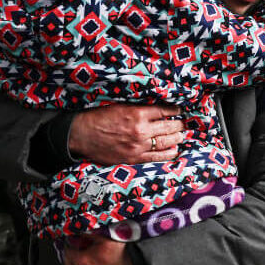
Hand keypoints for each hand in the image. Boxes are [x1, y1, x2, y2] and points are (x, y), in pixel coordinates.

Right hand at [68, 105, 184, 164]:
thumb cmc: (97, 118)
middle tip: (182, 123)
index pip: (163, 111)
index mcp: (137, 113)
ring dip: (176, 138)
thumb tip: (155, 108)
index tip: (178, 110)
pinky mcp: (134, 158)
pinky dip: (168, 154)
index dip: (174, 110)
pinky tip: (174, 150)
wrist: (81, 135)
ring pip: (166, 143)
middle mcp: (141, 130)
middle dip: (178, 125)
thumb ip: (138, 108)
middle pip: (168, 127)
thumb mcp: (119, 106)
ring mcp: (139, 146)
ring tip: (180, 135)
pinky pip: (157, 157)